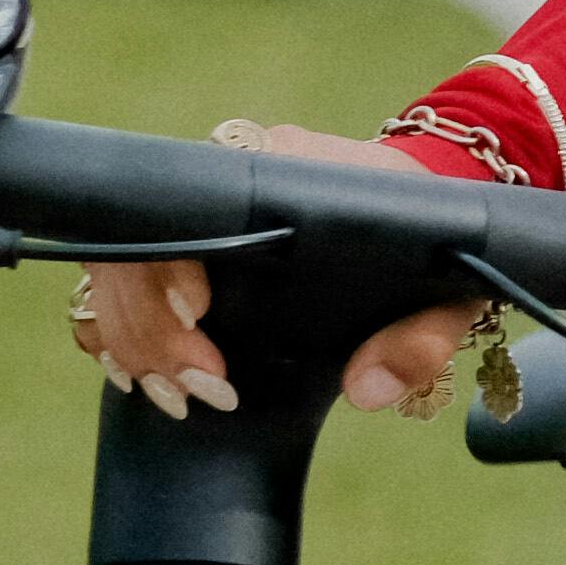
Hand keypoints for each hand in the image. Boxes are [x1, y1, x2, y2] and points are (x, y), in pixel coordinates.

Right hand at [73, 123, 495, 417]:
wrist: (425, 197)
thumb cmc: (434, 238)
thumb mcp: (448, 290)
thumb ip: (420, 337)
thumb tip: (366, 390)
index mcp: (279, 167)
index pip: (189, 201)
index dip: (171, 260)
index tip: (195, 316)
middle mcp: (225, 176)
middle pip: (139, 241)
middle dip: (150, 325)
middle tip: (200, 388)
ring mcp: (198, 208)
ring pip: (117, 263)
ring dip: (130, 337)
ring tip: (178, 397)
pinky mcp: (186, 244)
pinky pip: (121, 281)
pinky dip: (118, 332)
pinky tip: (143, 379)